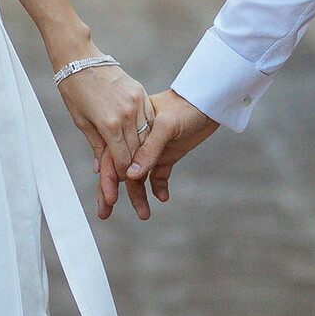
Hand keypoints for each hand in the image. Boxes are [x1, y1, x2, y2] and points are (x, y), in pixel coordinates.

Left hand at [55, 60, 154, 218]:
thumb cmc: (74, 90)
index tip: (122, 185)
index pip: (123, 159)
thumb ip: (96, 145)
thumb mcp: (81, 121)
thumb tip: (100, 169)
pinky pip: (149, 118)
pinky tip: (146, 141)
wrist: (79, 57)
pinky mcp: (140, 92)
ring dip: (144, 152)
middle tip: (136, 186)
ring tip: (142, 164)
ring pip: (146, 135)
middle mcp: (127, 114)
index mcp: (109, 124)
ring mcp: (136, 102)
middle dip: (136, 170)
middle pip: (137, 150)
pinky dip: (147, 132)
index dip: (122, 175)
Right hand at [116, 89, 217, 219]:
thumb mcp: (167, 125)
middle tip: (105, 214)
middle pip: (121, 170)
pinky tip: (162, 197)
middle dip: (112, 193)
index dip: (107, 178)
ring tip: (144, 215)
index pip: (113, 157)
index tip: (107, 200)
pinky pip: (158, 176)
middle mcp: (138, 141)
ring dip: (138, 196)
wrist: (210, 101)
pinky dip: (158, 187)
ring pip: (139, 177)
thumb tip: (130, 176)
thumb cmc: (186, 107)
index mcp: (131, 129)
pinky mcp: (168, 155)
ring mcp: (153, 149)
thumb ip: (149, 149)